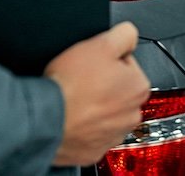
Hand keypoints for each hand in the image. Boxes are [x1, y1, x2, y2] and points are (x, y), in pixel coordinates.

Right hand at [44, 22, 149, 165]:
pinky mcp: (93, 151)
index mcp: (139, 87)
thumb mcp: (101, 43)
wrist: (45, 117)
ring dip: (93, 106)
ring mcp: (112, 135)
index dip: (107, 59)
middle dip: (102, 83)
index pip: (126, 64)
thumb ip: (124, 34)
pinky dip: (82, 125)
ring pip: (105, 112)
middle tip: (82, 79)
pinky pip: (90, 133)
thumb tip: (129, 35)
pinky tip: (71, 115)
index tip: (93, 63)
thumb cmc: (71, 84)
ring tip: (75, 98)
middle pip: (117, 89)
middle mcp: (131, 115)